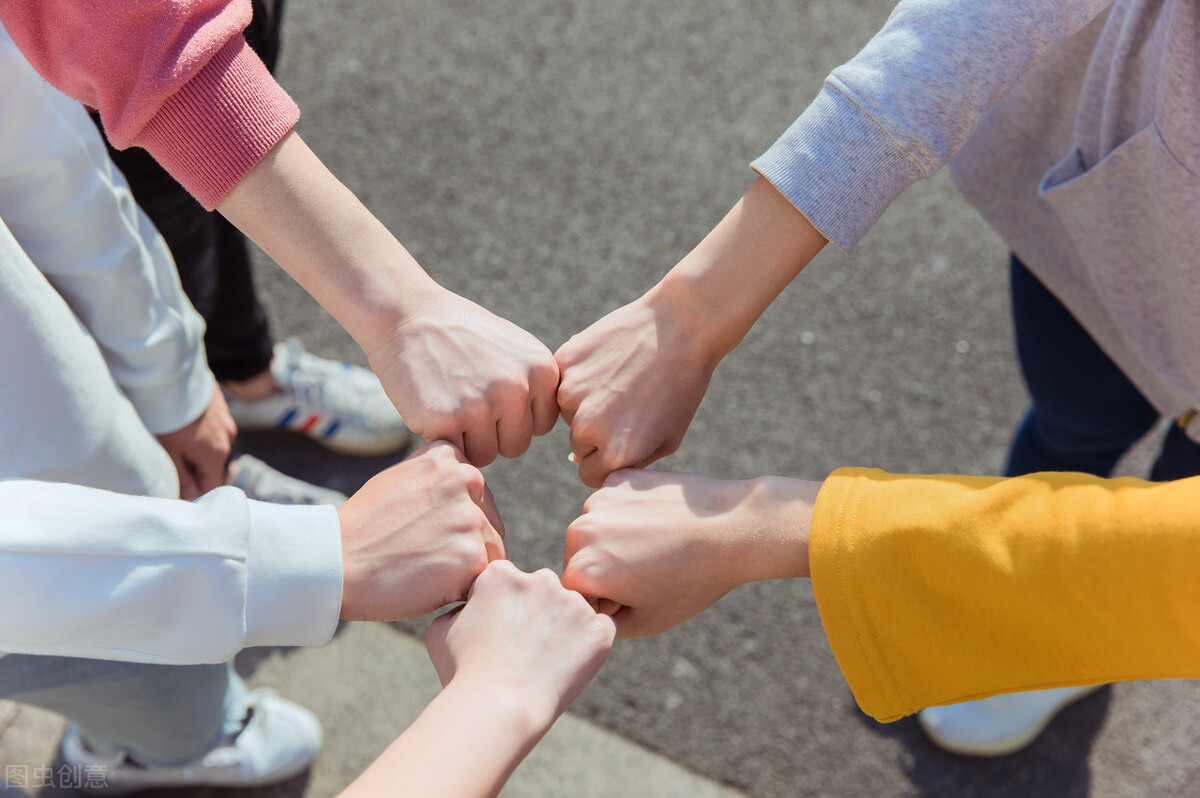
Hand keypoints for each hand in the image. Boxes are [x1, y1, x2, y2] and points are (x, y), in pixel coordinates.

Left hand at [156, 385, 236, 499]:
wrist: (171, 375)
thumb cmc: (167, 417)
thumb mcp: (169, 452)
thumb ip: (181, 480)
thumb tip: (188, 500)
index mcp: (217, 454)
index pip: (211, 487)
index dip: (193, 494)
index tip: (173, 491)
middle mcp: (227, 437)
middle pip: (211, 465)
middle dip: (192, 470)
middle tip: (166, 464)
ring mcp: (226, 419)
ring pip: (211, 446)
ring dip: (194, 449)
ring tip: (170, 440)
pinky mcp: (219, 405)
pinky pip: (211, 427)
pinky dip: (198, 432)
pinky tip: (179, 424)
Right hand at [337, 441, 505, 620]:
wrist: (334, 562)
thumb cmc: (364, 528)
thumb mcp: (404, 479)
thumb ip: (441, 480)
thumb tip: (475, 496)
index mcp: (450, 457)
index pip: (476, 498)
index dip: (451, 523)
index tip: (417, 530)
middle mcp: (467, 479)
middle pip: (489, 524)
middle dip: (463, 544)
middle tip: (418, 554)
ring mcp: (472, 517)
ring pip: (490, 552)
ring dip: (462, 569)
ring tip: (421, 569)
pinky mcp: (474, 556)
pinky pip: (483, 580)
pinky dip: (460, 591)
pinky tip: (427, 585)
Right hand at [367, 284, 558, 466]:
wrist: (408, 315)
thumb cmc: (462, 333)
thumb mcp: (516, 346)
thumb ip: (538, 381)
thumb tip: (564, 418)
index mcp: (542, 370)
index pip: (541, 425)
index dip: (514, 416)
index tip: (491, 393)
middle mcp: (517, 389)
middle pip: (516, 445)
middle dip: (493, 433)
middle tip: (466, 401)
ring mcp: (481, 405)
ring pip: (487, 455)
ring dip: (467, 440)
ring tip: (450, 403)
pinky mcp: (445, 419)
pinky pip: (456, 454)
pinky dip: (443, 440)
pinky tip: (433, 408)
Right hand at [425, 560, 615, 727]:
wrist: (500, 707)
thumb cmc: (463, 671)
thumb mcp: (441, 630)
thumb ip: (459, 607)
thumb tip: (471, 605)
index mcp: (502, 574)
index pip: (509, 583)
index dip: (503, 610)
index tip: (500, 636)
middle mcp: (541, 579)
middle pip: (543, 592)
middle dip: (537, 614)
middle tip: (525, 651)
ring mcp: (574, 604)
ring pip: (572, 610)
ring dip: (563, 629)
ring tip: (544, 663)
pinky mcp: (598, 630)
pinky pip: (600, 629)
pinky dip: (589, 645)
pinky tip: (569, 664)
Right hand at [555, 295, 716, 487]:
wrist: (681, 327)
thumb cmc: (681, 387)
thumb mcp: (667, 439)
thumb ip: (628, 461)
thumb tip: (578, 460)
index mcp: (616, 454)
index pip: (589, 474)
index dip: (605, 459)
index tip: (623, 438)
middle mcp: (588, 428)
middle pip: (578, 444)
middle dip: (596, 431)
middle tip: (627, 403)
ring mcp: (572, 393)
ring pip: (567, 411)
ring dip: (585, 402)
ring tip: (620, 378)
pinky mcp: (564, 362)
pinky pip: (562, 380)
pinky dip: (578, 374)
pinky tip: (608, 360)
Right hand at [561, 468, 816, 637]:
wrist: (732, 529)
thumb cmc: (692, 582)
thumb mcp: (648, 621)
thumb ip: (604, 622)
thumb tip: (588, 610)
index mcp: (582, 571)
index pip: (578, 594)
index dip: (608, 601)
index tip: (642, 595)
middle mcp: (581, 531)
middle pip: (581, 560)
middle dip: (606, 568)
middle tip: (652, 570)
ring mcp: (599, 499)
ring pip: (596, 529)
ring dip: (615, 539)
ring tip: (659, 545)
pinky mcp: (620, 478)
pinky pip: (613, 503)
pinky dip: (629, 513)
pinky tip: (661, 521)